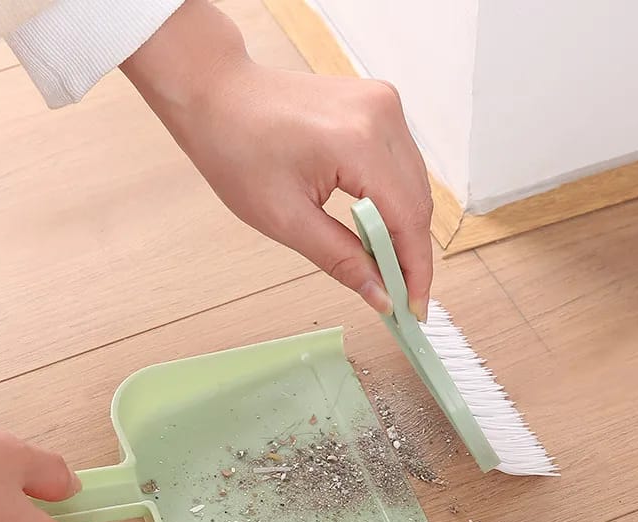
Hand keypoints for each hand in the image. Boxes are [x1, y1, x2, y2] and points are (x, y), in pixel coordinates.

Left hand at [122, 0, 433, 320]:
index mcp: (358, 142)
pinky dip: (394, 199)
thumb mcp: (285, 219)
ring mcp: (383, 105)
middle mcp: (381, 116)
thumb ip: (340, 259)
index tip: (414, 307)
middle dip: (411, 254)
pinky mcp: (378, 105)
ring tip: (385, 268)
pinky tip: (377, 227)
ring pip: (415, 184)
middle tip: (397, 296)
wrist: (219, 98)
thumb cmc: (237, 151)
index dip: (415, 269)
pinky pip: (401, 164)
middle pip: (418, 202)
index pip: (408, 218)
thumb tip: (380, 295)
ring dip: (404, 228)